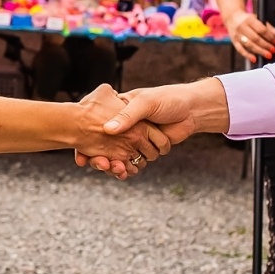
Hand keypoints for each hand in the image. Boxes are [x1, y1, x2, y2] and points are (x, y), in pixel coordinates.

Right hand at [75, 80, 227, 173]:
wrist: (192, 110)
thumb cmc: (167, 100)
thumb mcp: (146, 104)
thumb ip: (128, 116)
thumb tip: (108, 129)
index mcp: (119, 110)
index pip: (96, 125)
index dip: (87, 140)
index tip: (81, 153)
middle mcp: (124, 126)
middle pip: (103, 145)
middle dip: (99, 157)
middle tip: (98, 164)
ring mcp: (134, 139)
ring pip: (117, 156)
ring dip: (113, 165)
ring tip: (112, 170)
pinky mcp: (145, 149)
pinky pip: (132, 162)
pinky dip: (127, 169)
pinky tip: (123, 173)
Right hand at [225, 10, 274, 62]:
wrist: (232, 17)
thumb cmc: (248, 19)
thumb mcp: (258, 19)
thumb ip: (269, 27)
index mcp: (249, 19)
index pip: (261, 29)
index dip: (269, 36)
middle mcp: (242, 27)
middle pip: (255, 38)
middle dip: (265, 45)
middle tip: (273, 50)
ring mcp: (237, 35)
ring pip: (249, 44)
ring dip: (259, 51)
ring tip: (268, 55)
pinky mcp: (234, 41)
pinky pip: (240, 50)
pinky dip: (247, 55)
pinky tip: (254, 59)